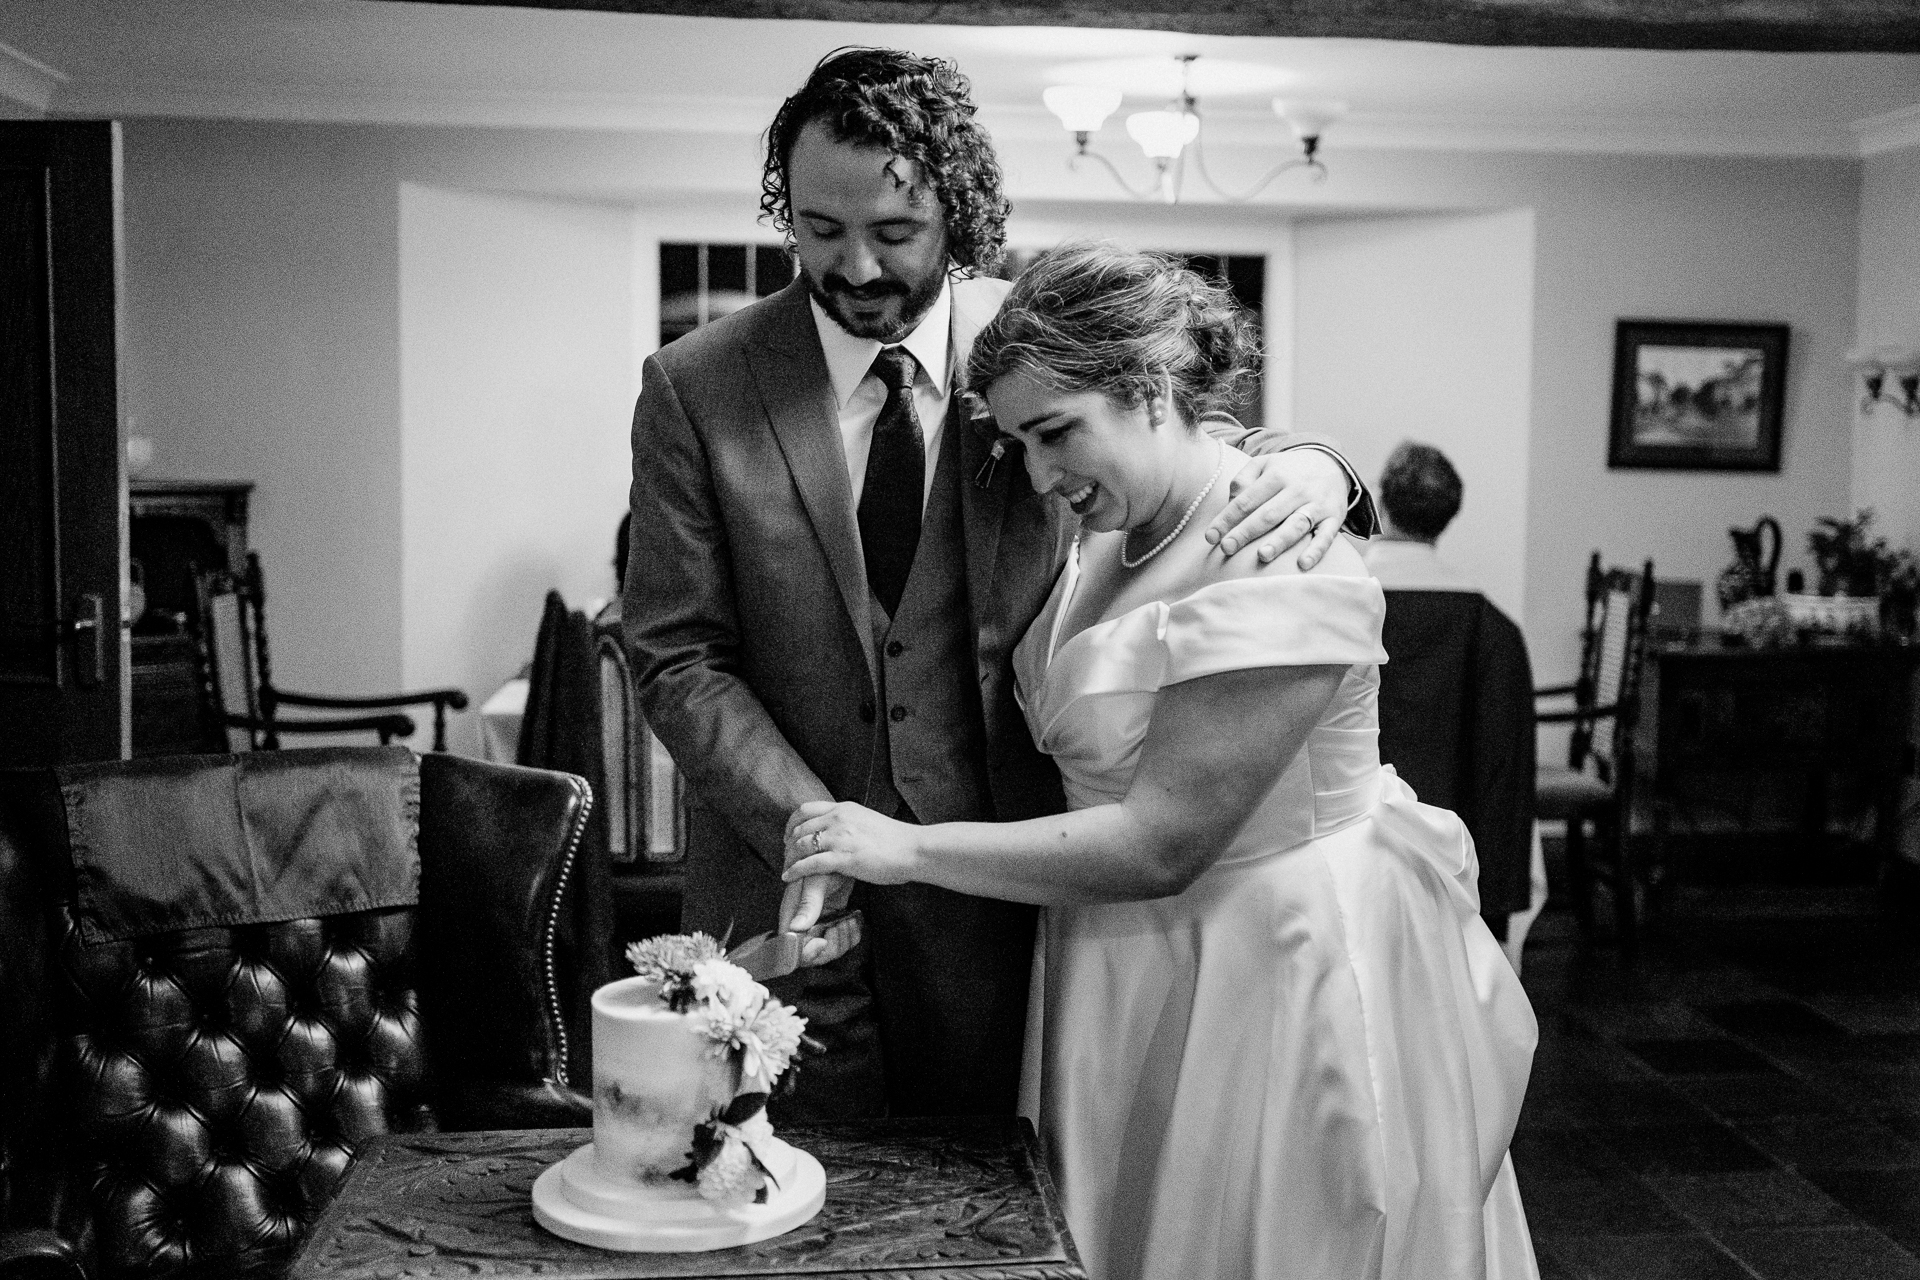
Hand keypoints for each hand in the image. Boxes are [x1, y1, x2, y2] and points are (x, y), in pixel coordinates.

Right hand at [777, 871, 854, 964]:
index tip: (822, 943)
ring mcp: (818, 924)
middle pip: (812, 954)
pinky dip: (851, 935)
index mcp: (792, 915)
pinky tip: (853, 920)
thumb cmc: (823, 863)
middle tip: (840, 927)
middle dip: (830, 946)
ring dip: (843, 940)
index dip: (806, 952)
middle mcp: (803, 924)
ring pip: (829, 950)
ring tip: (848, 921)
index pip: (792, 947)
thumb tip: (796, 928)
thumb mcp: (816, 881)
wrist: (840, 856)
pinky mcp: (831, 922)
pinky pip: (841, 941)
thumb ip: (807, 904)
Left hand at [783, 800, 921, 888]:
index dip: (791, 824)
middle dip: (787, 844)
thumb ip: (850, 822)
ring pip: (801, 845)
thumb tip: (840, 829)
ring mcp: (840, 838)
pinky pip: (810, 864)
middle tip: (785, 857)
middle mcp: (839, 819)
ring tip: (786, 868)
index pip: (805, 809)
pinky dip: (796, 870)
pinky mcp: (844, 858)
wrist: (914, 849)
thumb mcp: (867, 821)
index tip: (788, 836)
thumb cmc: (896, 841)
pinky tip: (789, 877)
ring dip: (789, 858)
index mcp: (844, 808)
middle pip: (799, 828)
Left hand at [1202, 447, 1349, 569]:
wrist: (1331, 464)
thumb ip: (1243, 479)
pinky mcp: (1334, 518)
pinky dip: (1316, 550)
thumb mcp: (1264, 464)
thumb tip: (1231, 501)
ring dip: (1279, 541)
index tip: (1211, 537)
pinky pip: (1327, 536)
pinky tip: (1303, 564)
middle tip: (1226, 549)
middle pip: (1268, 514)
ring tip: (1262, 555)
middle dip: (1246, 532)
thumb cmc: (1287, 471)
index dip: (1227, 519)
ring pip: (1296, 524)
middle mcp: (1297, 489)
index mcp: (1276, 475)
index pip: (1247, 500)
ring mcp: (1317, 504)